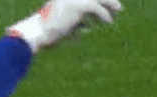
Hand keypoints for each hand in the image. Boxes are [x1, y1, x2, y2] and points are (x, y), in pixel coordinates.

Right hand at [7, 0, 123, 52]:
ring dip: (110, 5)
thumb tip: (84, 28)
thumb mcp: (62, 25)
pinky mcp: (80, 5)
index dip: (98, 1)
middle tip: (117, 7)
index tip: (107, 6)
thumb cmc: (46, 33)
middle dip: (107, 0)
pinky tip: (108, 22)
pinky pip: (97, 9)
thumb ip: (74, 23)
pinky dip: (104, 16)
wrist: (38, 32)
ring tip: (117, 12)